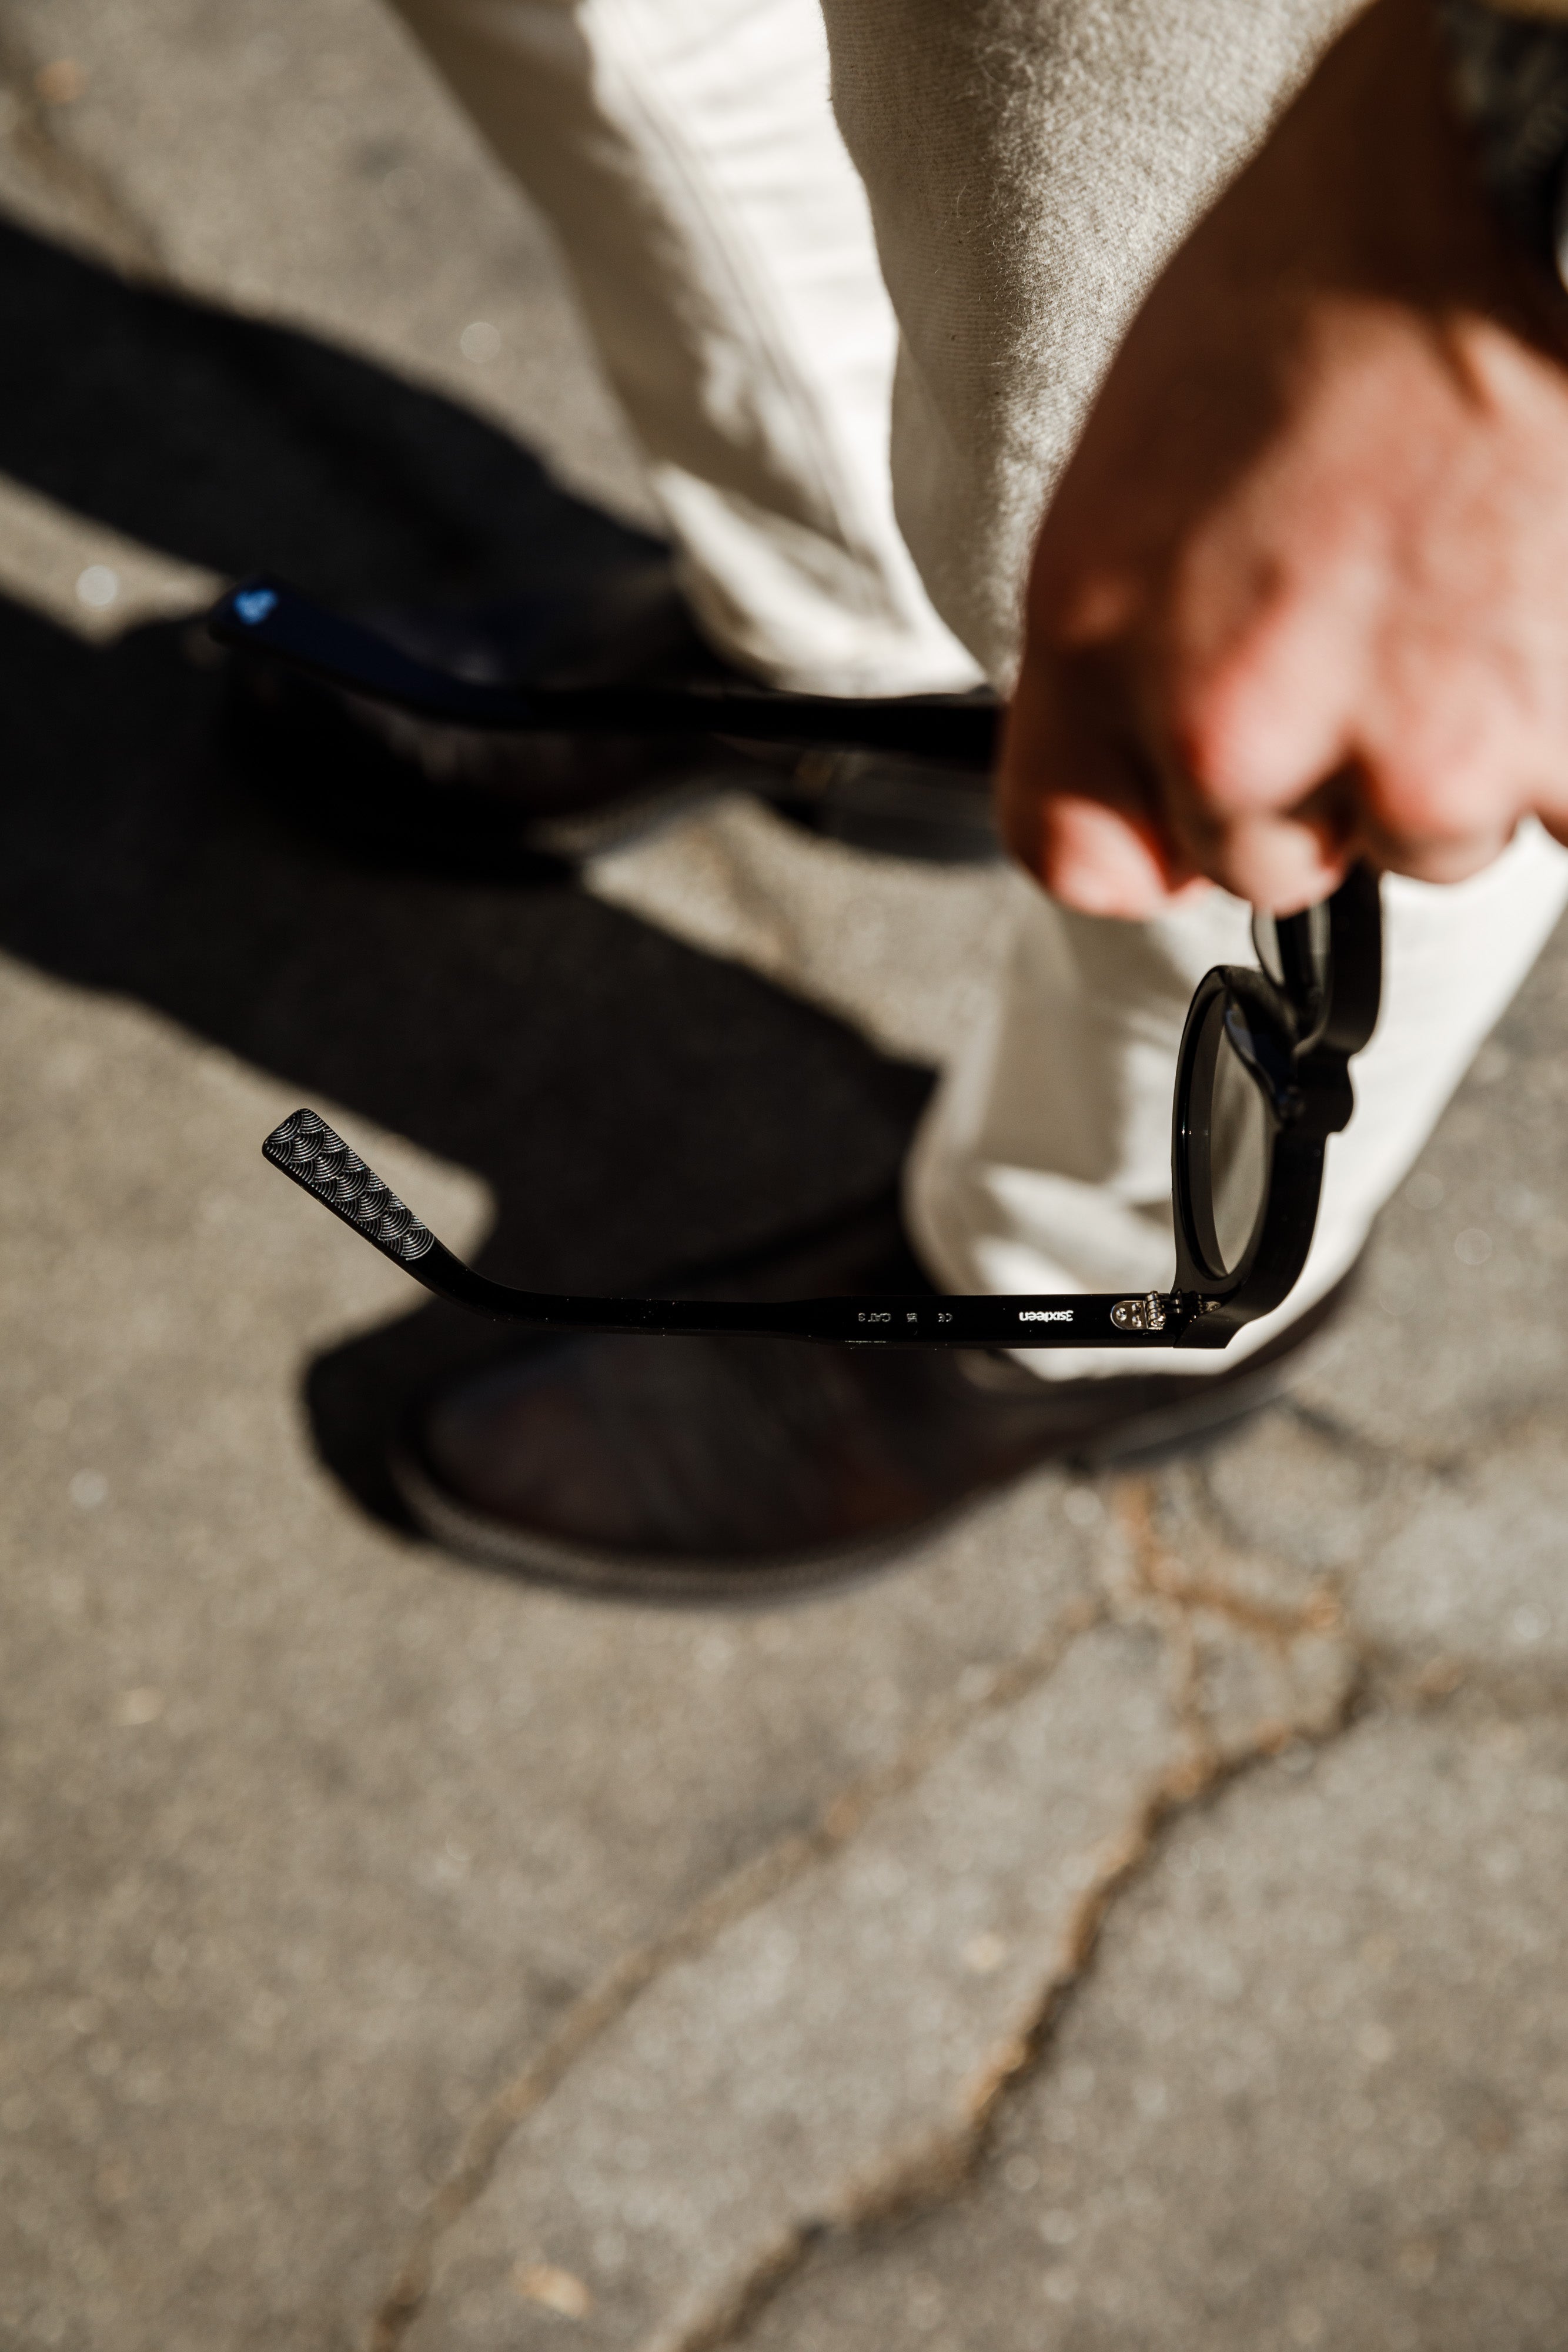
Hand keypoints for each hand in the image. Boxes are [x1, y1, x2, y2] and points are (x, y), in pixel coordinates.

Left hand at [999, 0, 1567, 915]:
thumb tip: (1138, 825)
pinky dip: (1555, 733)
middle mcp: (1241, 731)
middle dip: (1319, 774)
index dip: (1149, 826)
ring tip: (1459, 592)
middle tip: (1368, 620)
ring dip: (1449, 747)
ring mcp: (1408, 759)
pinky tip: (1530, 612)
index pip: (1085, 859)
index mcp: (1112, 661)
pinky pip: (1551, 804)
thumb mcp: (1120, 496)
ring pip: (1425, 839)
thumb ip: (1107, 681)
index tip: (1190, 789)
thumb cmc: (1306, 316)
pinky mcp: (1560, 753)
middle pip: (1273, 864)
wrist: (1481, 205)